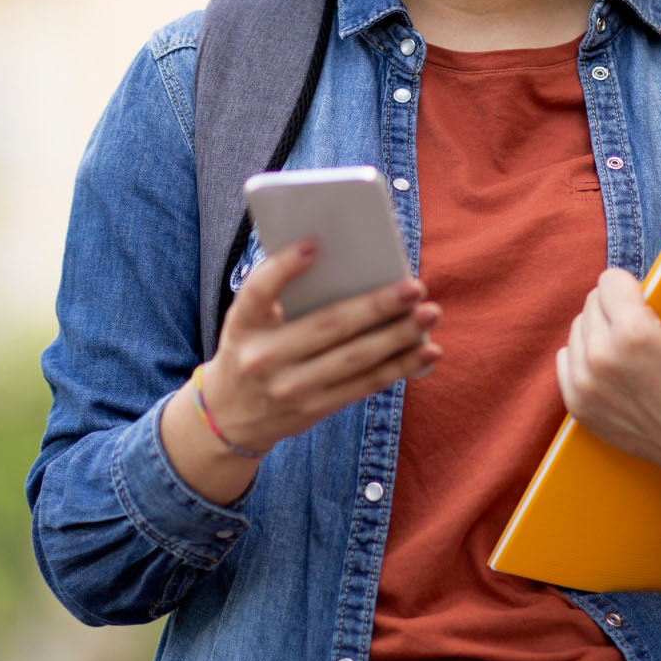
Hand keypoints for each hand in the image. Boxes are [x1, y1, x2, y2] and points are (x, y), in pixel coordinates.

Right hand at [203, 239, 441, 454]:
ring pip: (354, 359)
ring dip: (398, 337)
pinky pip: (364, 385)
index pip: (259, 291)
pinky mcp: (315, 408)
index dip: (285, 267)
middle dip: (375, 306)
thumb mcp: (250, 320)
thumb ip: (284, 294)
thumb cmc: (252, 346)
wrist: (230, 416)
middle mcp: (264, 357)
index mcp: (244, 324)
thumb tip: (349, 263)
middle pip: (327, 326)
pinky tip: (427, 350)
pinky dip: (400, 367)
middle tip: (414, 287)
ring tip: (430, 314)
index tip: (314, 244)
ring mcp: (291, 388)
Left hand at [556, 224, 660, 553]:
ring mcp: (584, 384)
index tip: (654, 313)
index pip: (611, 279)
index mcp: (632, 332)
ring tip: (633, 355)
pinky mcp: (575, 405)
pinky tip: (615, 372)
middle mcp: (600, 357)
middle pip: (593, 300)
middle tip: (648, 337)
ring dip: (600, 333)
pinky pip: (565, 358)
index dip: (635, 291)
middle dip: (617, 310)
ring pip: (579, 327)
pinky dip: (585, 359)